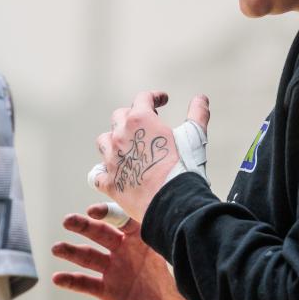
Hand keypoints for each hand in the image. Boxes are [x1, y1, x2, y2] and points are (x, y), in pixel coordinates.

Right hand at [51, 203, 198, 299]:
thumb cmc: (185, 279)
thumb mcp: (177, 258)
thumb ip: (166, 244)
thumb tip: (163, 231)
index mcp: (141, 234)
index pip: (120, 217)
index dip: (106, 212)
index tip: (93, 211)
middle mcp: (124, 248)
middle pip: (99, 232)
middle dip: (82, 225)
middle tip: (68, 221)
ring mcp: (114, 269)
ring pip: (88, 256)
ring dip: (71, 251)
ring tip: (57, 248)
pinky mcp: (108, 291)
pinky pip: (86, 284)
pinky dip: (71, 281)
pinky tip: (57, 278)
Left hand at [89, 91, 209, 222]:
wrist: (172, 202)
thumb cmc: (184, 167)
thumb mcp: (195, 136)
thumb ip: (197, 114)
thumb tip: (201, 98)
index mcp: (139, 120)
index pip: (142, 98)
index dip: (154, 97)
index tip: (162, 101)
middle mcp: (120, 136)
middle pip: (119, 117)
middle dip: (132, 117)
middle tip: (146, 125)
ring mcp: (111, 159)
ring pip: (104, 142)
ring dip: (114, 141)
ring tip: (126, 147)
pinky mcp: (108, 182)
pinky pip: (97, 174)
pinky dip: (104, 173)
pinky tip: (112, 174)